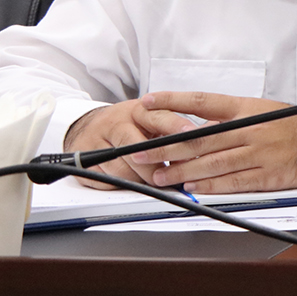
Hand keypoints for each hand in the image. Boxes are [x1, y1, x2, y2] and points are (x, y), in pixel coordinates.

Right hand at [60, 98, 224, 188]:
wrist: (89, 127)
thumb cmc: (131, 124)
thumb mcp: (152, 119)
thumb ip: (175, 128)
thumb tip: (211, 137)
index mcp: (139, 110)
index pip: (159, 117)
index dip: (177, 126)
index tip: (193, 135)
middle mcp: (117, 123)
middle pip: (138, 148)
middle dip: (158, 165)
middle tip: (173, 176)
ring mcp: (98, 142)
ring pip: (124, 168)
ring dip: (143, 179)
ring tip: (156, 181)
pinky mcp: (86, 162)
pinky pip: (109, 180)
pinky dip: (125, 184)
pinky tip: (135, 181)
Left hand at [126, 92, 296, 192]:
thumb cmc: (292, 126)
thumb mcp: (263, 111)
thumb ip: (230, 118)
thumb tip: (198, 124)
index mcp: (248, 108)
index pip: (204, 101)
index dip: (173, 101)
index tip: (148, 101)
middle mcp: (251, 129)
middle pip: (200, 138)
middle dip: (165, 146)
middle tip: (140, 152)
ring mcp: (259, 152)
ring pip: (211, 162)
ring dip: (181, 170)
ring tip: (159, 175)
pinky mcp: (267, 174)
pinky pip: (233, 181)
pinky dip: (210, 184)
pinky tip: (192, 187)